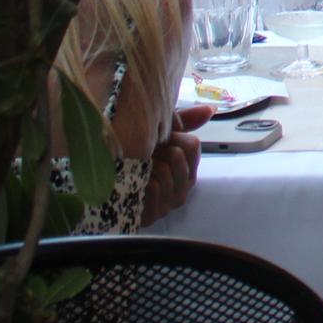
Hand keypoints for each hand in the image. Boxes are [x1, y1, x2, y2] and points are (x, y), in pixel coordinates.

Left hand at [140, 103, 213, 226]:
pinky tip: (132, 182)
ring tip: (136, 168)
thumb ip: (185, 122)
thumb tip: (211, 108)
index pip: (192, 144)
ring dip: (146, 165)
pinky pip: (154, 187)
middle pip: (178, 154)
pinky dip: (140, 180)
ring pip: (165, 170)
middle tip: (144, 154)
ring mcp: (171, 202)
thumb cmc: (137, 161)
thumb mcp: (160, 138)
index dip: (172, 137)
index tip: (157, 140)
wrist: (111, 194)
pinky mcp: (156, 214)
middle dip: (157, 150)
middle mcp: (185, 186)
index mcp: (189, 167)